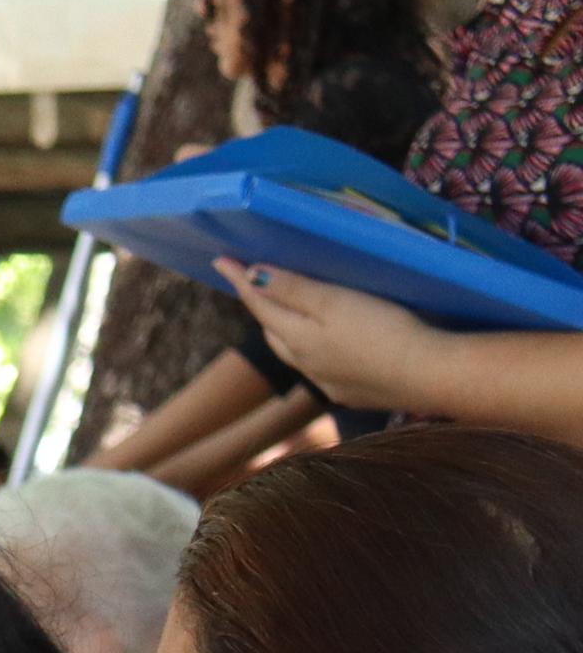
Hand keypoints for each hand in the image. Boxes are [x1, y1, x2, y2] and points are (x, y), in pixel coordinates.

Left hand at [212, 258, 449, 413]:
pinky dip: (317, 352)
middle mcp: (306, 366)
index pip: (260, 305)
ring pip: (296, 353)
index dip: (241, 280)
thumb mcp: (336, 303)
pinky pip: (324, 369)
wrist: (431, 377)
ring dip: (288, 332)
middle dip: (263, 307)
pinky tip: (331, 346)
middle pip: (274, 331)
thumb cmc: (384, 332)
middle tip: (256, 284)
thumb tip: (252, 276)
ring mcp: (330, 382)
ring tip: (287, 311)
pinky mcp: (355, 392)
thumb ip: (293, 290)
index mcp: (297, 340)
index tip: (221, 260)